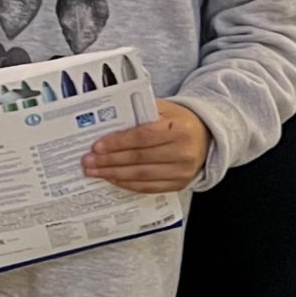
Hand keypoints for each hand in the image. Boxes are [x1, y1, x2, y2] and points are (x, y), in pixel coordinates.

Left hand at [82, 100, 210, 193]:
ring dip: (114, 174)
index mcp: (179, 128)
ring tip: (94, 172)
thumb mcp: (166, 108)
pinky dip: (128, 184)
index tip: (97, 146)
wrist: (207, 137)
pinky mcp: (179, 184)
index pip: (143, 136)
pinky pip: (149, 187)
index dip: (118, 143)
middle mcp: (183, 152)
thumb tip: (109, 120)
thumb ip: (141, 112)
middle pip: (139, 158)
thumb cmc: (180, 120)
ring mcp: (182, 171)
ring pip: (141, 175)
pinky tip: (113, 179)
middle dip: (109, 161)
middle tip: (88, 161)